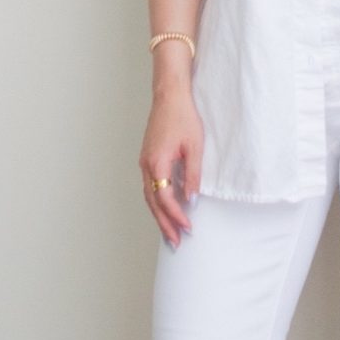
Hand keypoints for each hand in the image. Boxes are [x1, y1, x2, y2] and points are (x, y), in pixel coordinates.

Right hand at [140, 89, 201, 245]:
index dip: (176, 216)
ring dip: (159, 216)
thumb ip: (192, 175)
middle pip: (153, 203)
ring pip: (149, 197)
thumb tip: (191, 199)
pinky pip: (150, 187)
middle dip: (164, 224)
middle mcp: (146, 166)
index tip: (188, 227)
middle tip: (175, 243)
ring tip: (169, 233)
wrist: (169, 97)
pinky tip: (165, 210)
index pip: (165, 198)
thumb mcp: (194, 147)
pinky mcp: (148, 159)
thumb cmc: (183, 117)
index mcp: (156, 163)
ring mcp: (144, 163)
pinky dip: (157, 202)